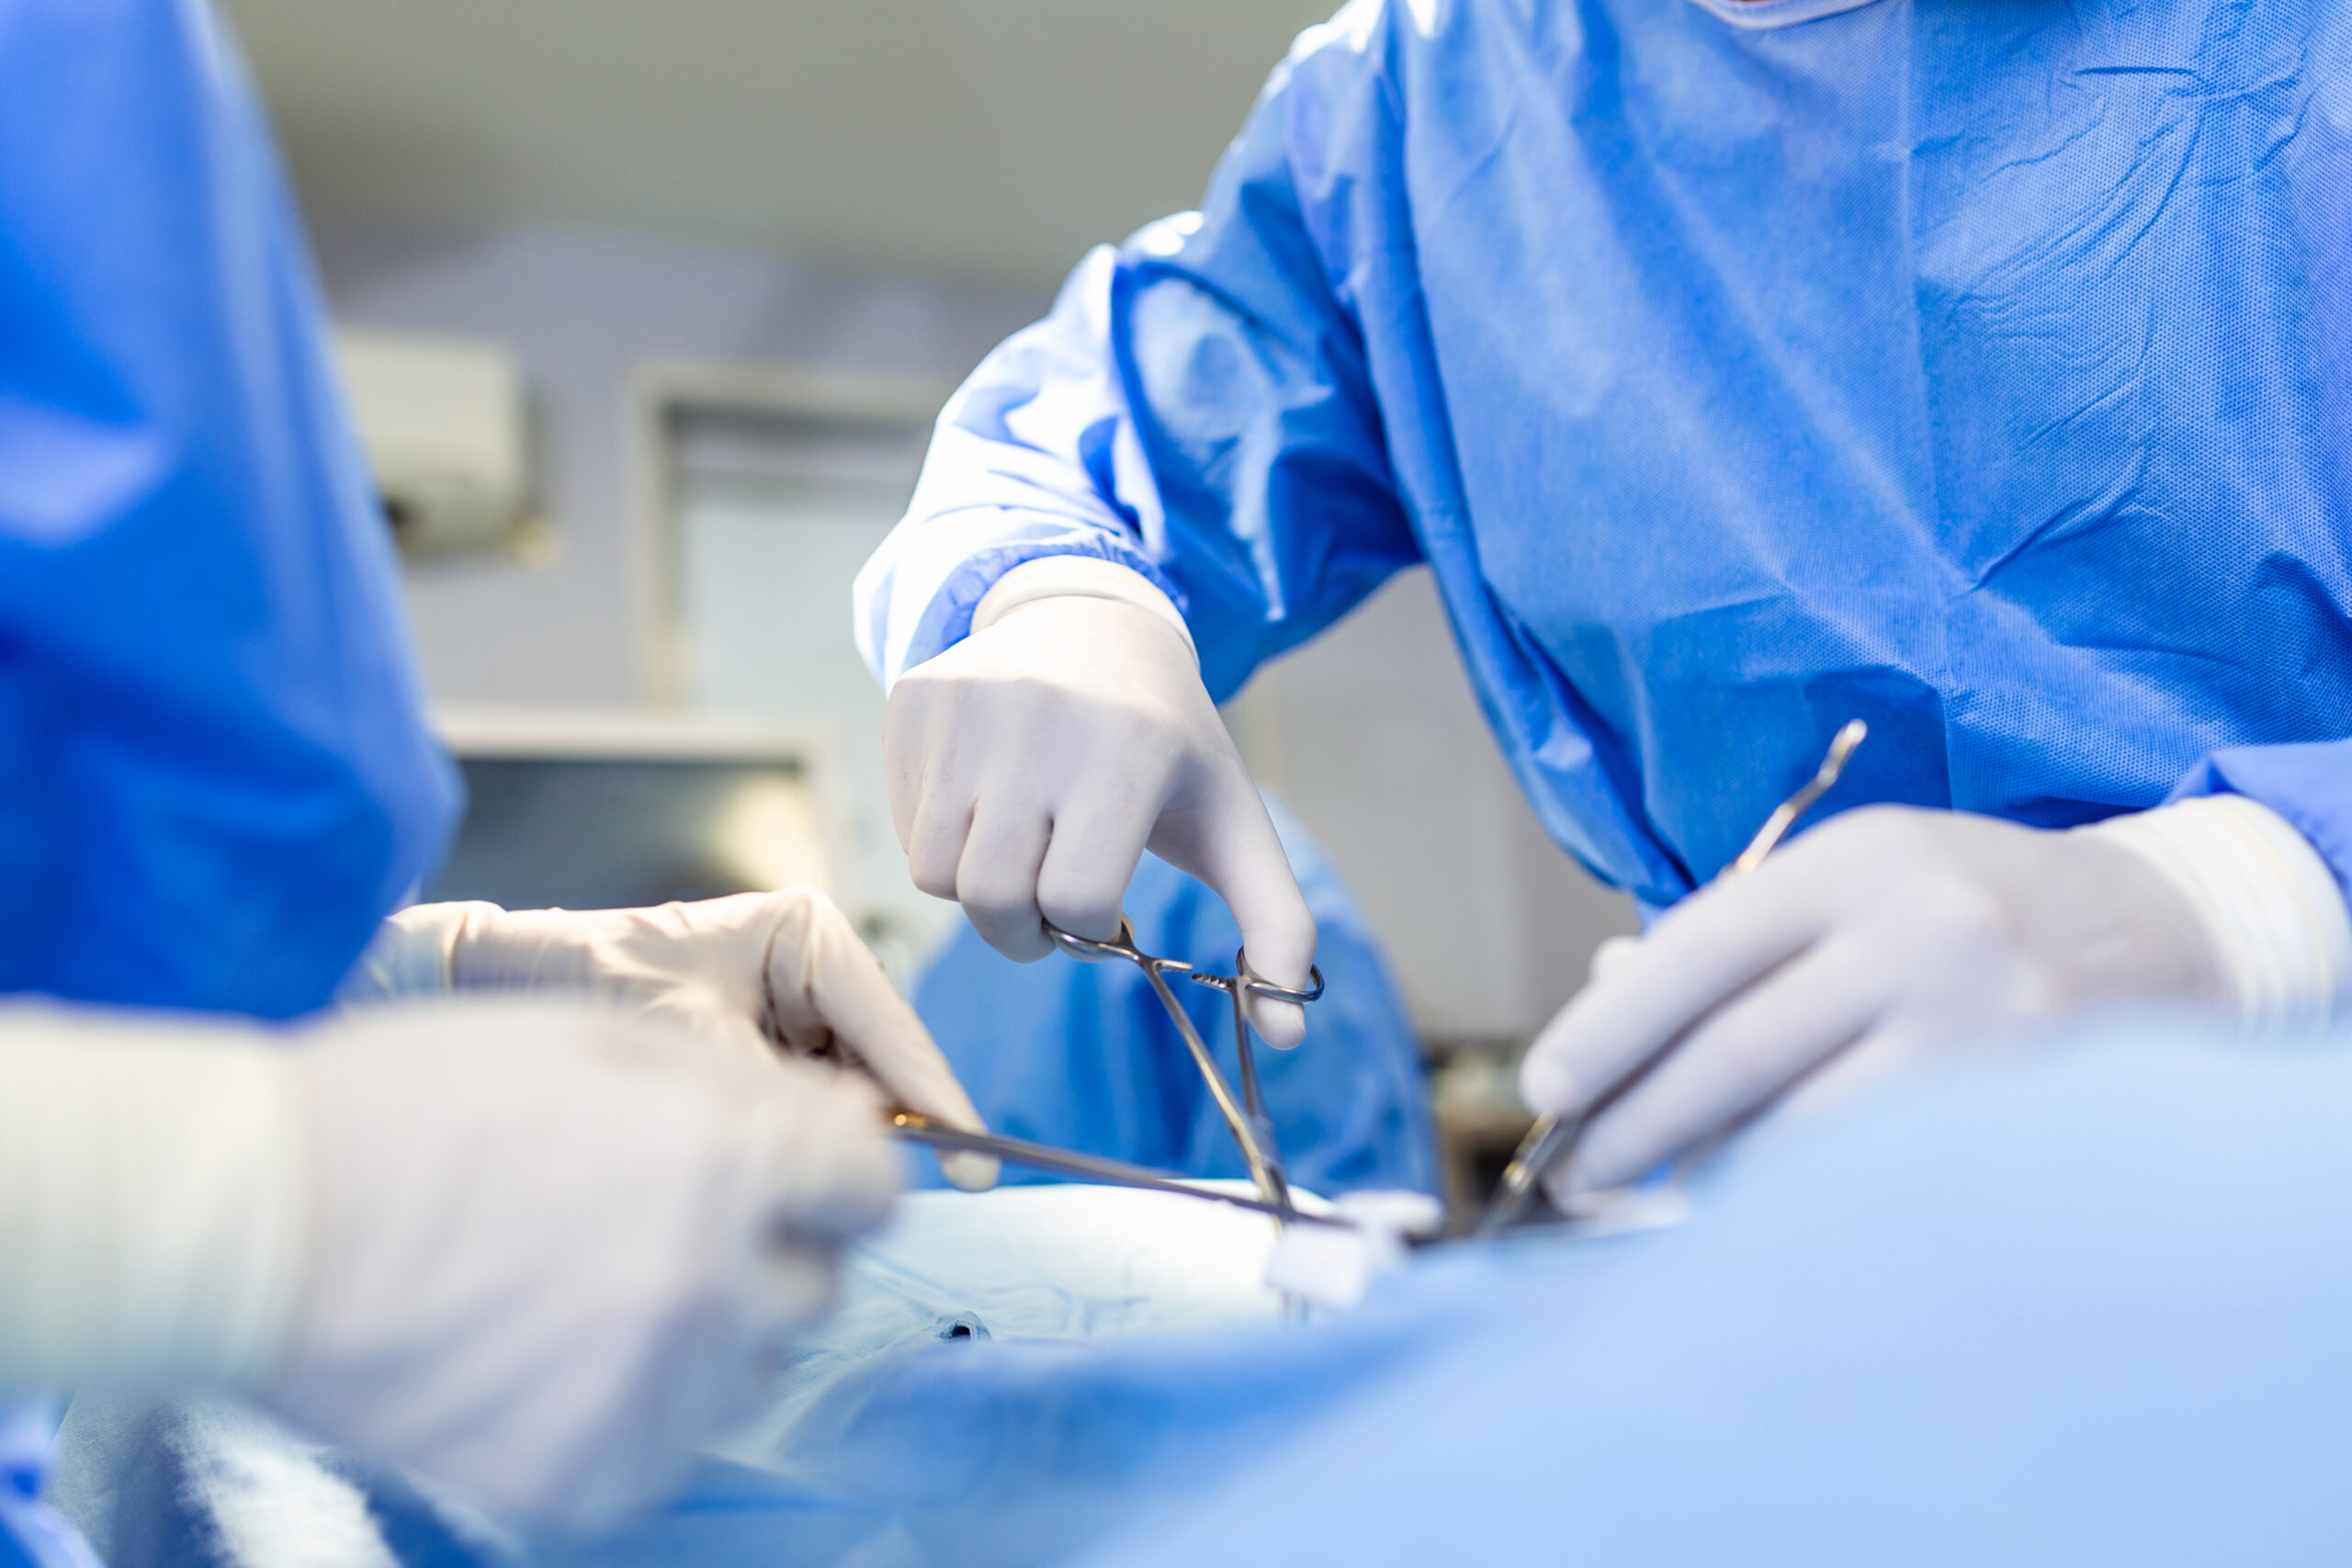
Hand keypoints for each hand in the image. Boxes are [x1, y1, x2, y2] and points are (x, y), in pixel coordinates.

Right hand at [264, 998, 895, 1531]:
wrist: (254, 1225)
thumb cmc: (416, 1107)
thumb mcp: (597, 1041)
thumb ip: (739, 1089)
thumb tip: (837, 1125)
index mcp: (728, 1166)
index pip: (872, 1189)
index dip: (832, 1171)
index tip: (789, 1170)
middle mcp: (711, 1290)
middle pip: (814, 1285)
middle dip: (765, 1247)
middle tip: (659, 1219)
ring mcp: (652, 1395)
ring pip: (750, 1370)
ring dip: (705, 1328)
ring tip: (589, 1283)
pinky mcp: (587, 1477)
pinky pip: (668, 1441)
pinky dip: (632, 1402)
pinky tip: (550, 1351)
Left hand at [399, 890, 994, 1188]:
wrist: (517, 977)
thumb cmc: (593, 979)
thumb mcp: (687, 1039)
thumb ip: (769, 1097)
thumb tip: (835, 1158)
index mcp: (808, 932)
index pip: (891, 1025)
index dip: (936, 1096)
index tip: (976, 1160)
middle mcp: (814, 965)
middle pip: (884, 1061)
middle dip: (891, 1127)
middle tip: (901, 1196)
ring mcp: (796, 1007)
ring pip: (852, 1090)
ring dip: (838, 1139)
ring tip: (827, 1186)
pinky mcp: (772, 1046)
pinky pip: (810, 1103)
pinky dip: (803, 1140)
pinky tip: (793, 1173)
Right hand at [882, 594, 1315, 1044]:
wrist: (1094, 620)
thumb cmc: (1168, 743)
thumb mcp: (1234, 820)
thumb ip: (1276, 927)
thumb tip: (1287, 1039)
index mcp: (1127, 751)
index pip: (1076, 900)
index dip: (1088, 926)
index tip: (1104, 908)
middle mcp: (1037, 719)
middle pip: (994, 899)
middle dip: (1023, 929)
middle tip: (1051, 900)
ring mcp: (965, 706)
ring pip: (934, 873)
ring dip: (978, 886)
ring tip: (1021, 848)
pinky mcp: (914, 700)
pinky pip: (902, 825)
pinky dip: (939, 838)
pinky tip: (985, 799)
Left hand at [1518, 806, 2225, 1200]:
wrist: (2155, 929)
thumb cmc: (1959, 905)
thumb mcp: (1847, 881)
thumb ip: (1728, 936)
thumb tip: (1603, 991)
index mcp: (1854, 863)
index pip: (1696, 955)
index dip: (1608, 1033)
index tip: (1544, 1092)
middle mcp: (1919, 934)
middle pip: (1735, 1053)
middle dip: (1636, 1123)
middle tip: (1574, 1170)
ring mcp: (1981, 1024)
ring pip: (1801, 1130)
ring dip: (1707, 1171)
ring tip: (1647, 1188)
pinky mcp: (2021, 1104)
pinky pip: (1871, 1170)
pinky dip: (1794, 1190)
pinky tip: (1748, 1199)